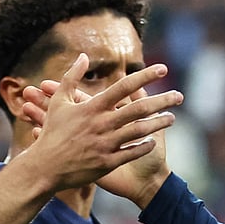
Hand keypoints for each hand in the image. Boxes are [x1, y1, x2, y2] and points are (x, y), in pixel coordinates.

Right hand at [18, 54, 181, 191]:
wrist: (45, 168)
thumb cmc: (52, 133)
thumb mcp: (58, 102)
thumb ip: (71, 77)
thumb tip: (82, 56)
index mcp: (93, 107)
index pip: (124, 86)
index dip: (145, 76)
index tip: (162, 68)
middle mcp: (103, 124)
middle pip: (140, 109)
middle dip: (163, 101)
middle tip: (179, 96)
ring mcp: (107, 144)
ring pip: (141, 131)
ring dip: (159, 124)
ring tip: (172, 118)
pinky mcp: (108, 163)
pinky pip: (132, 152)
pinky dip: (145, 146)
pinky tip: (154, 141)